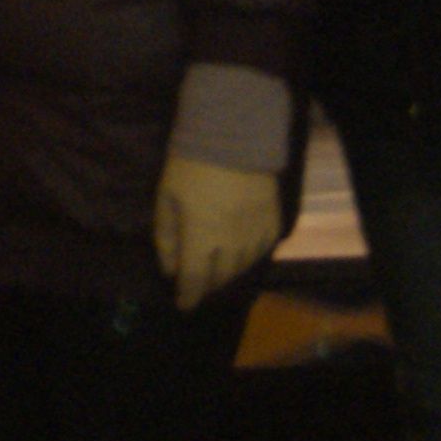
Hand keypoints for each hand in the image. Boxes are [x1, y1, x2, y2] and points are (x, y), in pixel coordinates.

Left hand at [153, 154, 281, 310]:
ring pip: (243, 267)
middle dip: (206, 284)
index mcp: (201, 238)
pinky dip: (249, 256)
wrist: (235, 135)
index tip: (183, 305)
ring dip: (228, 272)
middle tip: (197, 282)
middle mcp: (232, 243)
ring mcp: (256, 234)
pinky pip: (262, 250)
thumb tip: (169, 269)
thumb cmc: (191, 163)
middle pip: (220, 277)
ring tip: (217, 268)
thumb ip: (166, 236)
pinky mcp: (274, 221)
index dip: (188, 296)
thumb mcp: (166, 196)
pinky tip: (241, 252)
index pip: (194, 280)